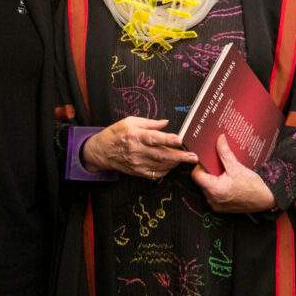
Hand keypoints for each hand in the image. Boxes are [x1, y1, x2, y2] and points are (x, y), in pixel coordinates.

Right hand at [82, 116, 197, 179]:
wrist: (101, 151)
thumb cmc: (116, 133)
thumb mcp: (130, 121)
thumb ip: (150, 123)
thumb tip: (166, 123)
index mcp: (135, 135)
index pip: (154, 138)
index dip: (168, 140)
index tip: (180, 140)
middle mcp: (137, 151)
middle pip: (161, 155)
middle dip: (179, 156)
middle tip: (193, 156)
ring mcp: (138, 164)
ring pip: (161, 166)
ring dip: (175, 163)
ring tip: (186, 159)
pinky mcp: (138, 172)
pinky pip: (156, 174)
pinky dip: (167, 170)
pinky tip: (173, 164)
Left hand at [191, 135, 275, 212]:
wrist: (266, 200)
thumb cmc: (253, 186)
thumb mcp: (237, 167)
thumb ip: (224, 152)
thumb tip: (220, 140)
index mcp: (214, 190)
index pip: (196, 175)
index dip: (199, 165)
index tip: (205, 159)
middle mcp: (212, 200)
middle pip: (201, 182)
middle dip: (207, 171)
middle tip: (215, 163)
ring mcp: (216, 205)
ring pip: (206, 188)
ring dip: (211, 180)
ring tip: (221, 172)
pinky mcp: (221, 208)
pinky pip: (213, 195)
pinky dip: (216, 187)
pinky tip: (225, 181)